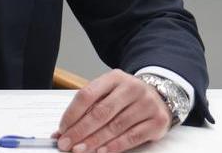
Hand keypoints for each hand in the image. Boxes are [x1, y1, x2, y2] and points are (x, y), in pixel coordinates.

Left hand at [55, 70, 172, 151]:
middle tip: (67, 143)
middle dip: (80, 131)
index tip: (62, 128)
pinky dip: (115, 146)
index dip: (72, 113)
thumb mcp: (108, 93)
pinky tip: (102, 151)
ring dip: (95, 141)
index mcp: (114, 77)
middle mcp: (131, 88)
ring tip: (80, 149)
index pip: (88, 94)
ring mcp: (146, 104)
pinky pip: (132, 136)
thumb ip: (87, 109)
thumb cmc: (127, 97)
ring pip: (115, 126)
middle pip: (101, 112)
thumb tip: (63, 131)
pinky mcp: (157, 121)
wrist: (159, 96)